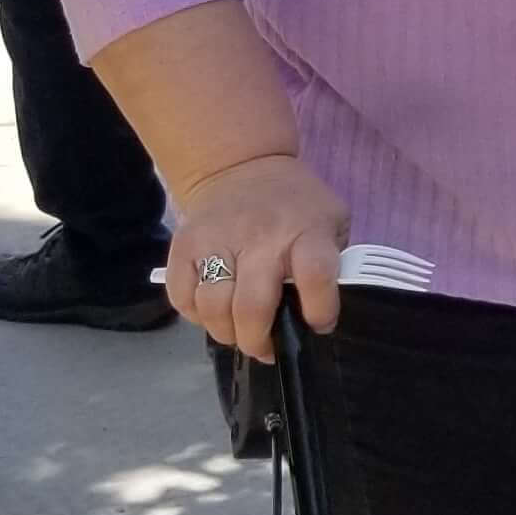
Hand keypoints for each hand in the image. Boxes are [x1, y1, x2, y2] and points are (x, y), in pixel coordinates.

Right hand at [170, 152, 349, 357]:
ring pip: (212, 308)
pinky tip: (214, 311)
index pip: (316, 276)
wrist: (239, 166)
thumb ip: (332, 263)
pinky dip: (197, 316)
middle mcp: (259, 237)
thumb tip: (324, 316)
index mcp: (305, 231)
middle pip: (252, 306)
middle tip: (266, 348)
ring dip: (226, 333)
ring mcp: (216, 241)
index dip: (319, 310)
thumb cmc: (294, 205)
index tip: (319, 325)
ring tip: (239, 332)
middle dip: (258, 341)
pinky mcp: (183, 246)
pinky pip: (182, 298)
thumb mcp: (331, 221)